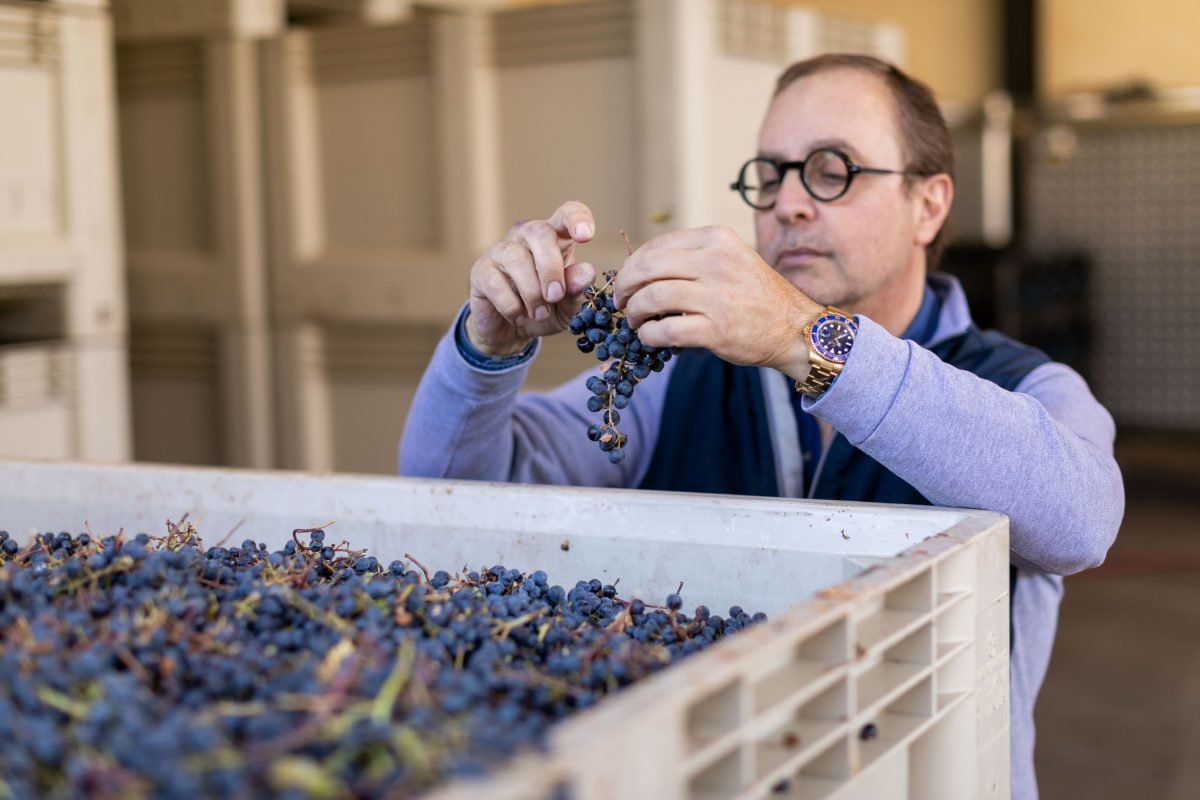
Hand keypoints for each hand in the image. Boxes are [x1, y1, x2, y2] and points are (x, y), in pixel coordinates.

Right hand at [467, 201, 597, 355]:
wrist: (512, 332)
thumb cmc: (545, 310)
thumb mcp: (568, 305)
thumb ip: (577, 289)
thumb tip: (587, 272)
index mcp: (555, 238)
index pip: (567, 213)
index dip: (577, 218)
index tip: (585, 236)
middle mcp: (526, 237)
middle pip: (539, 232)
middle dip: (551, 267)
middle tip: (555, 296)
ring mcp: (500, 250)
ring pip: (516, 258)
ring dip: (532, 292)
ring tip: (539, 313)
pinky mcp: (481, 271)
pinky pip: (496, 283)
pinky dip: (512, 306)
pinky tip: (519, 316)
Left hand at [613, 225, 821, 378]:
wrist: (794, 328)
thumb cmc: (756, 296)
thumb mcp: (731, 259)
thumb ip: (694, 258)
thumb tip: (643, 268)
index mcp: (717, 240)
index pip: (658, 245)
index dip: (633, 264)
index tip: (626, 280)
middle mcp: (716, 262)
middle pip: (648, 268)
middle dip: (625, 285)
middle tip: (620, 300)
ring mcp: (716, 296)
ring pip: (651, 298)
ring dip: (633, 312)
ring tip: (634, 320)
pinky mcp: (716, 329)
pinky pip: (664, 330)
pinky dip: (648, 335)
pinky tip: (649, 337)